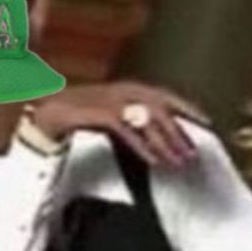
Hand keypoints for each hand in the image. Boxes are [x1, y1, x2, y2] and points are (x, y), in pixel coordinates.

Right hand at [32, 81, 209, 167]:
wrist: (46, 110)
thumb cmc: (77, 113)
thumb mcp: (109, 112)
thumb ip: (131, 118)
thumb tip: (154, 134)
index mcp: (127, 88)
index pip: (165, 96)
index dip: (187, 108)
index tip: (205, 121)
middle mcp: (123, 91)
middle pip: (160, 110)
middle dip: (178, 133)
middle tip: (192, 153)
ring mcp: (111, 100)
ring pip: (147, 121)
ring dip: (165, 143)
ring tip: (177, 162)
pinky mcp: (99, 114)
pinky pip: (128, 131)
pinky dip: (142, 146)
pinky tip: (152, 160)